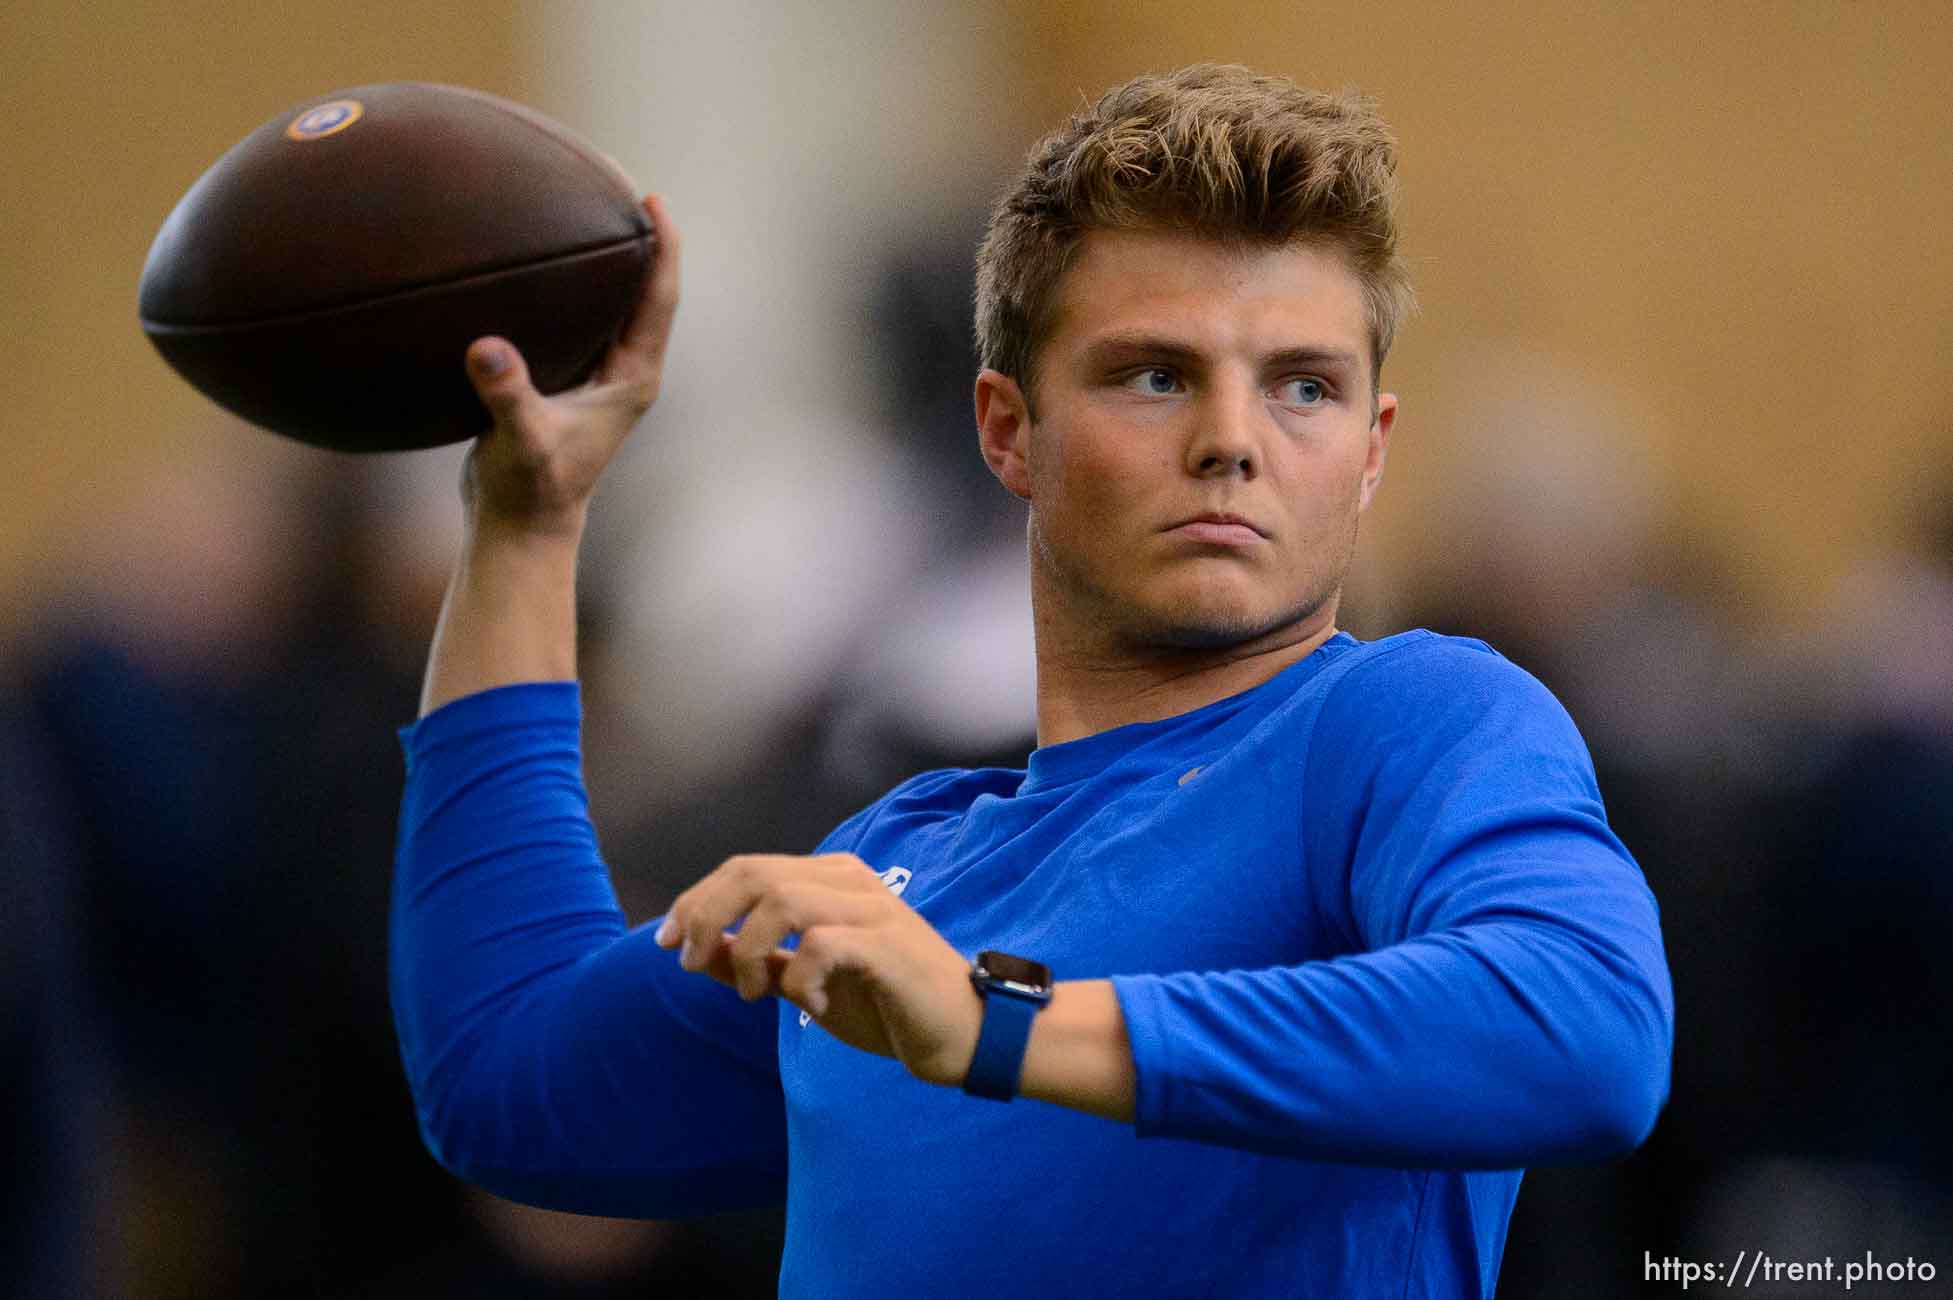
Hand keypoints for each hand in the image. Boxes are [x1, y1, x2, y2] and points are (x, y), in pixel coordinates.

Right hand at [461, 193, 680, 539]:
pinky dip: (566, 285)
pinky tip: (534, 257)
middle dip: (638, 238)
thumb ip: (506, 395)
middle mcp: (624, 370)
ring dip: (605, 259)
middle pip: (644, 290)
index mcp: (632, 378)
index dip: (664, 249)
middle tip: (621, 179)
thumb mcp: (519, 440)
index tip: (656, 201)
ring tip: (584, 203)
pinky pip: (576, 317)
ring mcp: (598, 375)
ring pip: (612, 303)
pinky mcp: (568, 379)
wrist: (521, 526)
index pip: (659, 299)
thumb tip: (486, 349)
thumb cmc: (530, 489)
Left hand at [655, 853, 983, 1087]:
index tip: (665, 942)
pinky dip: (799, 978)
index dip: (695, 900)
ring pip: (781, 901)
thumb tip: (696, 950)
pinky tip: (808, 1005)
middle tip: (687, 961)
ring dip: (747, 950)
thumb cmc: (888, 1004)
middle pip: (753, 873)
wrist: (965, 1032)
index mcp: (829, 879)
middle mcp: (850, 880)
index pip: (745, 868)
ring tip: (752, 993)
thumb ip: (756, 963)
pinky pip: (822, 944)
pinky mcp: (888, 944)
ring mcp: (872, 908)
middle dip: (704, 915)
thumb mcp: (805, 983)